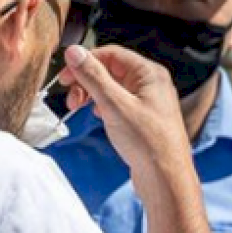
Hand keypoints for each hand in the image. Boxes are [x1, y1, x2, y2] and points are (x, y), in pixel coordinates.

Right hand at [58, 45, 188, 172]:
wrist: (166, 180)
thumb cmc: (148, 143)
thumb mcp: (114, 105)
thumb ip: (93, 76)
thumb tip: (74, 52)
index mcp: (150, 74)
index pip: (111, 54)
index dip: (85, 62)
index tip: (65, 76)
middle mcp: (151, 84)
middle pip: (110, 70)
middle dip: (86, 81)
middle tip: (70, 98)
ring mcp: (148, 102)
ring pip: (112, 88)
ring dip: (92, 94)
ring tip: (78, 108)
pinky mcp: (143, 119)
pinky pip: (118, 103)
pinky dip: (103, 106)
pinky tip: (97, 116)